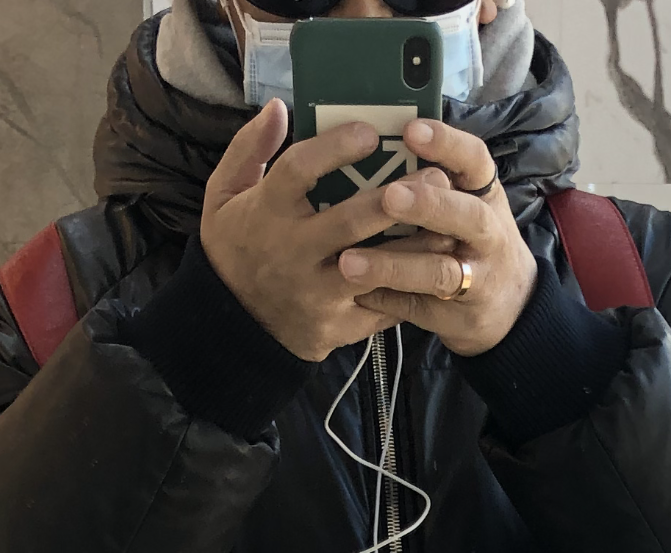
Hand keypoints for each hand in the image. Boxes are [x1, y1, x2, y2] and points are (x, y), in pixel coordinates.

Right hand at [201, 101, 458, 362]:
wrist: (232, 326)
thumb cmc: (233, 250)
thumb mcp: (222, 196)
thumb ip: (248, 150)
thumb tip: (278, 109)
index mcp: (267, 213)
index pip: (300, 171)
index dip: (335, 148)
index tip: (370, 132)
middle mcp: (294, 252)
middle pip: (350, 220)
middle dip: (396, 199)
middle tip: (434, 177)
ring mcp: (317, 292)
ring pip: (375, 267)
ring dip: (415, 244)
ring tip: (447, 222)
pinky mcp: (336, 325)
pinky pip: (380, 305)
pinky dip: (410, 287)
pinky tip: (435, 265)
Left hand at [336, 118, 537, 356]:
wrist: (512, 307)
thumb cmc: (473, 240)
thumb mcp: (469, 203)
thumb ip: (435, 180)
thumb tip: (372, 144)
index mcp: (486, 196)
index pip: (475, 161)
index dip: (447, 144)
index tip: (411, 130)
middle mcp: (488, 236)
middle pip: (467, 218)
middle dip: (429, 206)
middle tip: (388, 197)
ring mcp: (477, 280)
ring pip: (438, 272)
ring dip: (393, 266)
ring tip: (349, 262)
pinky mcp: (457, 316)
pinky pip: (416, 307)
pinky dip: (384, 300)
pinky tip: (354, 293)